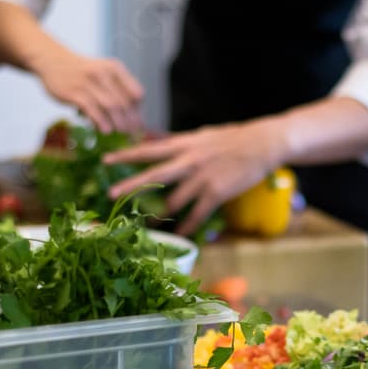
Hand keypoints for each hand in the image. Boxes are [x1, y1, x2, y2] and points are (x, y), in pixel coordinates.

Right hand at [34, 50, 143, 134]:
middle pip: (124, 102)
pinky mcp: (74, 93)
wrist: (52, 60)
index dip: (139, 110)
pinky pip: (92, 110)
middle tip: (132, 132)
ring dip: (119, 122)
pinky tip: (106, 130)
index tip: (138, 122)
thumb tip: (131, 116)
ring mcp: (88, 83)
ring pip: (111, 106)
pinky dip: (101, 122)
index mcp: (115, 68)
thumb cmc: (82, 71)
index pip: (136, 93)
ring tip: (121, 132)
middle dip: (131, 120)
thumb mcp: (103, 72)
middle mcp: (103, 73)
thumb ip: (117, 90)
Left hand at [103, 118, 286, 236]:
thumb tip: (150, 138)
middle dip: (131, 185)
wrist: (263, 143)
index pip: (149, 149)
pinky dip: (189, 225)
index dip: (125, 155)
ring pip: (174, 200)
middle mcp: (189, 160)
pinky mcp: (217, 192)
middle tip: (110, 194)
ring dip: (159, 214)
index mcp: (184, 145)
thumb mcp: (201, 135)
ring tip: (146, 224)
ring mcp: (203, 177)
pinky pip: (198, 213)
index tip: (105, 160)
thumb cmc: (232, 138)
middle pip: (154, 174)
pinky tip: (182, 233)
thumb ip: (175, 140)